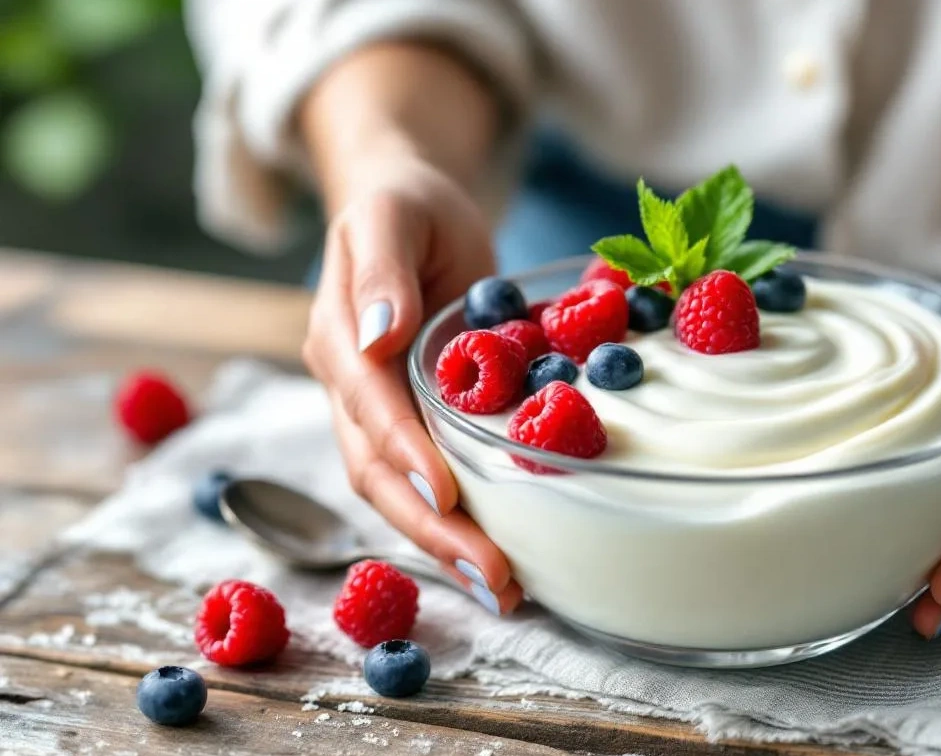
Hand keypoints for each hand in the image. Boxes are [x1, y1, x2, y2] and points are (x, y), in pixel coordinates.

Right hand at [302, 152, 523, 614]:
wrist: (407, 210)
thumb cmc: (404, 205)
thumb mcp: (392, 215)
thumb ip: (380, 270)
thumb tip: (376, 331)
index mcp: (339, 339)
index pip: (369, 407)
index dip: (404, 452)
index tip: (444, 494)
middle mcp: (351, 389)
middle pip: (380, 473)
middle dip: (433, 529)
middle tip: (494, 574)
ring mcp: (378, 414)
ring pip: (400, 493)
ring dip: (447, 544)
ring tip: (505, 588)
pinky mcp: (414, 425)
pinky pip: (428, 482)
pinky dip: (460, 523)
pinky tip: (502, 556)